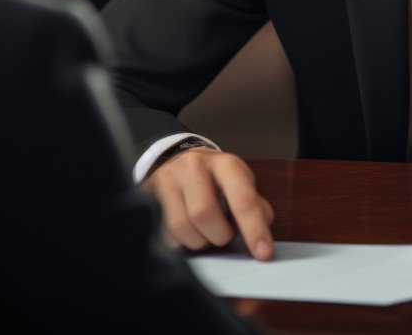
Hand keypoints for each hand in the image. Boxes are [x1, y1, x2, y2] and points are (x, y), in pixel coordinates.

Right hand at [143, 149, 274, 259]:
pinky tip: (188, 231)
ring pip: (182, 227)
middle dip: (219, 235)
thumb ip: (255, 206)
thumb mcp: (240, 183)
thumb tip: (261, 232)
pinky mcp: (148, 196)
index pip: (242, 199)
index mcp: (225, 164)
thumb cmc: (215, 178)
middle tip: (223, 234)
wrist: (177, 157)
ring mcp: (168, 179)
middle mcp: (194, 167)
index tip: (263, 254)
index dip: (254, 230)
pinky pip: (164, 233)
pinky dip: (180, 242)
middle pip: (204, 214)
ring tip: (205, 231)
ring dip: (199, 241)